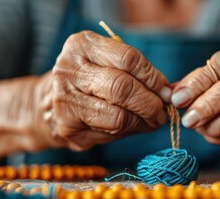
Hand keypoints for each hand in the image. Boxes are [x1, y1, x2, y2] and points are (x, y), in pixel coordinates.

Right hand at [35, 31, 170, 150]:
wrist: (50, 103)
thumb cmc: (90, 81)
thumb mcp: (108, 64)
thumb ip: (137, 73)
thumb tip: (169, 92)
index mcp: (82, 45)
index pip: (128, 58)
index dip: (153, 77)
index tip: (166, 90)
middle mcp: (69, 69)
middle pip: (123, 88)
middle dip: (151, 103)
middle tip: (163, 111)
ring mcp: (65, 99)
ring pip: (118, 116)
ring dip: (143, 122)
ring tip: (152, 121)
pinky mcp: (68, 126)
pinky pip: (110, 132)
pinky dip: (129, 131)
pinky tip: (132, 126)